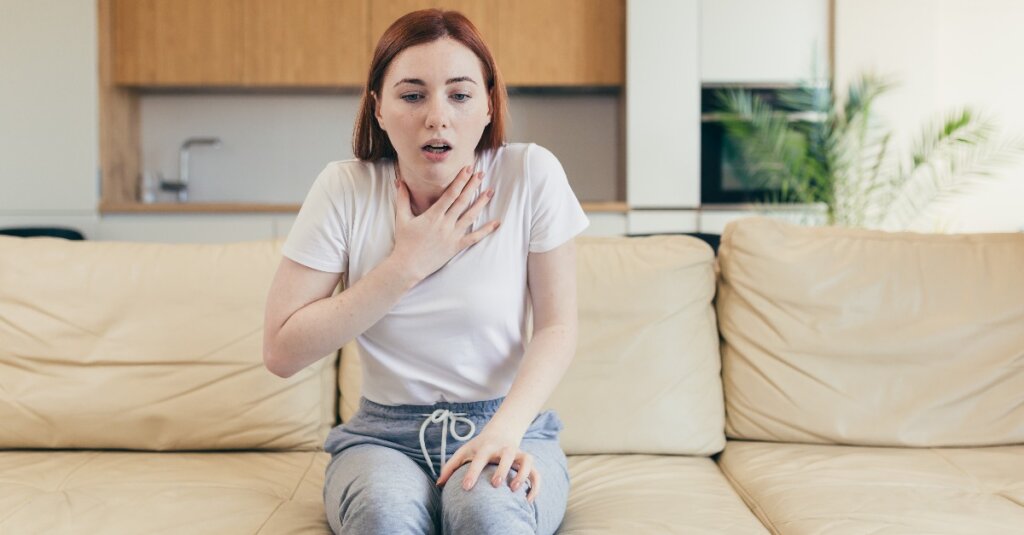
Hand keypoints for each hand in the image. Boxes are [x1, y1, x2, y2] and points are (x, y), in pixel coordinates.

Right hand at [390, 165, 500, 281]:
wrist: (408, 266)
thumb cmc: (404, 242)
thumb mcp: (402, 218)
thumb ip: (402, 198)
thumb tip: (399, 181)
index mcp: (433, 215)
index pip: (450, 194)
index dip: (460, 180)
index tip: (468, 169)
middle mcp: (445, 224)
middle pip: (462, 201)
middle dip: (472, 186)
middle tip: (481, 173)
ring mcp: (452, 236)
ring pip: (470, 216)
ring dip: (481, 203)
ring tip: (490, 191)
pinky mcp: (456, 247)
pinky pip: (474, 238)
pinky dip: (486, 230)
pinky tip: (496, 223)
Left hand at [434, 423, 540, 503]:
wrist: (502, 431)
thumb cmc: (479, 446)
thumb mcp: (464, 451)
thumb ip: (451, 466)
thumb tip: (439, 484)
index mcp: (487, 447)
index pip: (479, 458)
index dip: (473, 472)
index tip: (466, 487)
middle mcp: (504, 448)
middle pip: (507, 455)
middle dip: (502, 469)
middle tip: (495, 485)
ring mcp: (519, 454)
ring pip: (527, 460)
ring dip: (523, 474)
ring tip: (515, 489)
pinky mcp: (528, 461)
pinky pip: (537, 473)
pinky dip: (535, 486)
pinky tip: (528, 500)